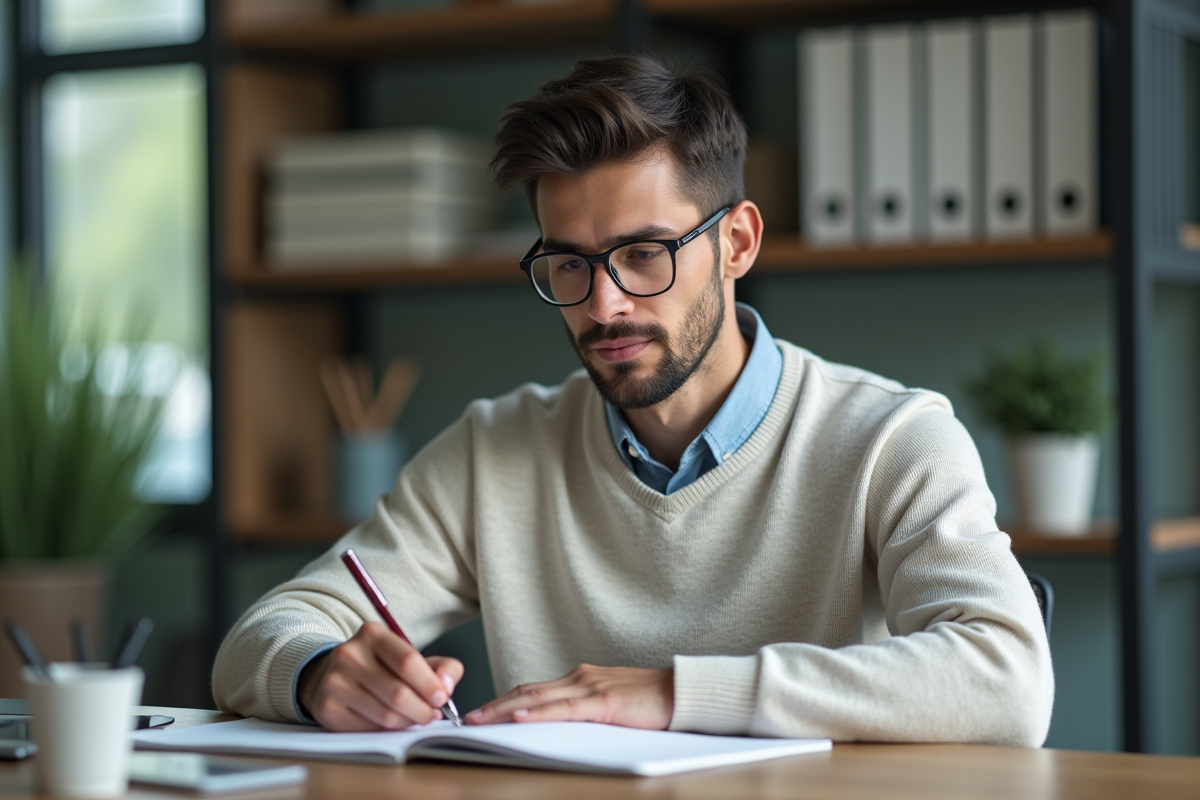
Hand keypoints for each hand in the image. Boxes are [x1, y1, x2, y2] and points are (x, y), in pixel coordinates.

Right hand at [298, 621, 462, 731]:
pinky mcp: (327, 708)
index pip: (407, 662)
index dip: (429, 684)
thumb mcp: (410, 657)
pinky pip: (368, 729)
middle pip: (398, 693)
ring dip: (407, 722)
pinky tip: (391, 722)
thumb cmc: (381, 667)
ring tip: (414, 718)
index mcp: (372, 635)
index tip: (442, 698)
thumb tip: (446, 685)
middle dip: (422, 710)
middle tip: (432, 715)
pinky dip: (386, 730)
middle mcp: (349, 654)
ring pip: (385, 715)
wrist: (334, 675)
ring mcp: (334, 682)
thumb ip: (440, 667)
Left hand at [465, 664, 672, 729]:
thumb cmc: (650, 703)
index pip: (534, 691)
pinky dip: (539, 714)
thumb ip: (584, 712)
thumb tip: (560, 727)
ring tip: (481, 719)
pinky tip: (520, 718)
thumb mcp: (609, 706)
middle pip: (528, 692)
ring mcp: (590, 687)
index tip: (482, 713)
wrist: (681, 693)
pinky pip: (564, 709)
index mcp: (580, 680)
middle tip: (468, 718)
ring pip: (538, 699)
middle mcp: (579, 679)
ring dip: (506, 709)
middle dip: (495, 705)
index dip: (505, 701)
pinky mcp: (604, 702)